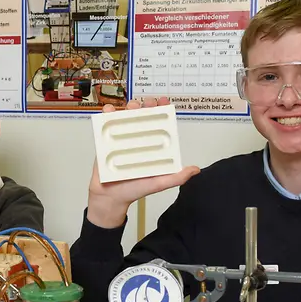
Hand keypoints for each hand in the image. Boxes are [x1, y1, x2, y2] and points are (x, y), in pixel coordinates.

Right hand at [86, 97, 199, 228]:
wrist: (110, 198)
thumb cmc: (135, 190)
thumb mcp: (159, 183)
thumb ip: (176, 177)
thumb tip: (195, 170)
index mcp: (151, 146)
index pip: (158, 125)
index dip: (161, 112)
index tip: (164, 103)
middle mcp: (137, 140)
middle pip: (141, 117)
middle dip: (145, 106)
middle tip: (147, 103)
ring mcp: (121, 140)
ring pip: (125, 118)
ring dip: (128, 108)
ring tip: (132, 106)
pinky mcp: (105, 142)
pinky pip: (105, 126)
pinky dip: (106, 115)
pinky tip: (109, 111)